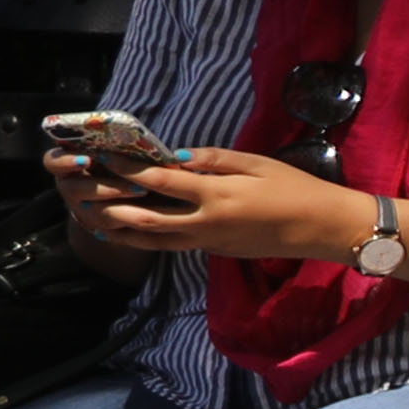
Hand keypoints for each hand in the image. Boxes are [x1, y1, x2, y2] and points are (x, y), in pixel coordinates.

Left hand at [80, 146, 364, 262]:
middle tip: (86, 196)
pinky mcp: (216, 251)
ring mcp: (210, 241)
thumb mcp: (258, 164)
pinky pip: (175, 245)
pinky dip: (149, 239)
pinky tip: (133, 232)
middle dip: (113, 206)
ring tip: (96, 222)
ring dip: (123, 231)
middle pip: (146, 217)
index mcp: (217, 195)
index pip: (161, 180)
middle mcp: (206, 222)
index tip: (105, 158)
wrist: (323, 229)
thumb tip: (177, 156)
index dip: (129, 169)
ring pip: (155, 240)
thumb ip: (214, 159)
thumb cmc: (296, 189)